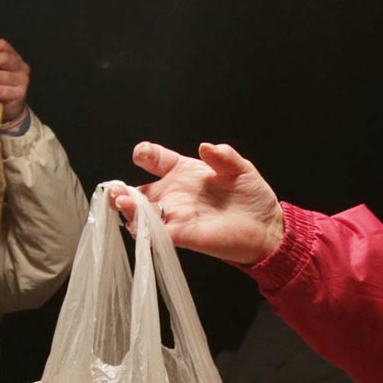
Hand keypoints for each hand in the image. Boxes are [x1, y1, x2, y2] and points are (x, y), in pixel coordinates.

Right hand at [112, 142, 284, 266]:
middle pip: (140, 192)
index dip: (145, 155)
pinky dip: (149, 232)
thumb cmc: (251, 196)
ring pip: (145, 215)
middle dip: (124, 191)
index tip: (141, 155)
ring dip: (131, 211)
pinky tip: (140, 228)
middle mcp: (175, 195)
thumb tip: (206, 146)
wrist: (266, 227)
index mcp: (183, 173)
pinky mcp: (186, 236)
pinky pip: (161, 234)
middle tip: (116, 191)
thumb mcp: (239, 168)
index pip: (156, 160)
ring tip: (123, 205)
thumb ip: (223, 155)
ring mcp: (177, 217)